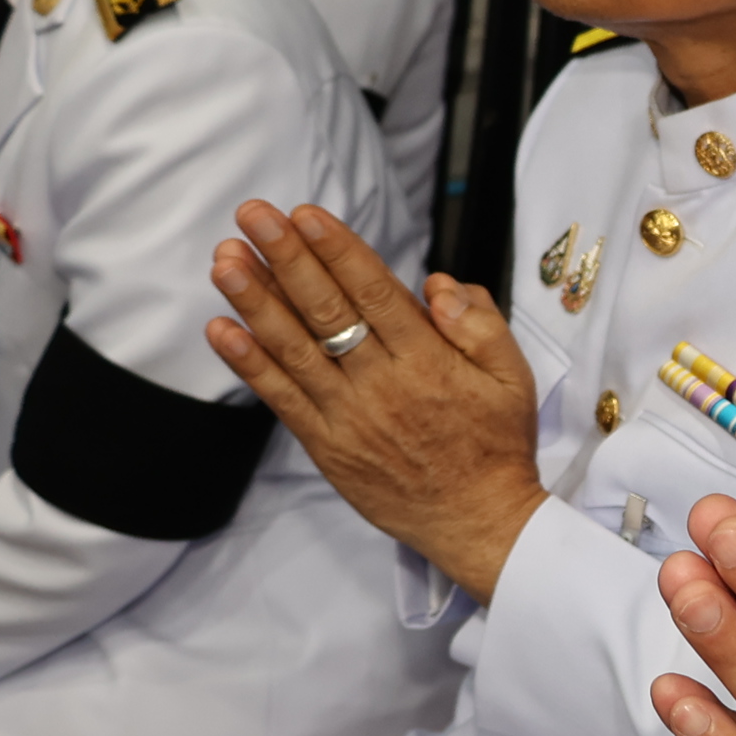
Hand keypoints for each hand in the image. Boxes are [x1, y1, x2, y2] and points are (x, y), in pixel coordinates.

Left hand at [205, 201, 545, 599]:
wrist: (477, 521)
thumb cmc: (496, 446)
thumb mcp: (513, 378)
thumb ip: (481, 324)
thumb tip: (437, 284)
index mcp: (430, 360)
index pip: (375, 293)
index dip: (337, 250)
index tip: (305, 214)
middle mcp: (383, 383)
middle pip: (326, 310)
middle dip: (286, 257)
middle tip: (253, 216)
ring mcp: (349, 416)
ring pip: (294, 349)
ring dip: (256, 301)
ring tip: (225, 260)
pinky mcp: (327, 446)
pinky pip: (281, 400)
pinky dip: (249, 364)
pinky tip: (221, 329)